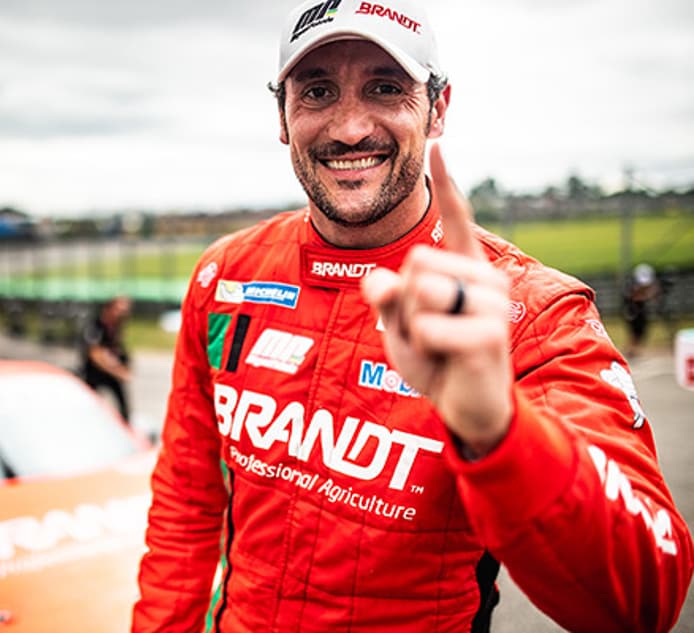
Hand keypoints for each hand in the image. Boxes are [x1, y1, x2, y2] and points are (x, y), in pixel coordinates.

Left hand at [361, 145, 512, 456]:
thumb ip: (386, 298)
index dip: (445, 183)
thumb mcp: (400, 325)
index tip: (437, 145)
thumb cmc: (437, 359)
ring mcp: (490, 303)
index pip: (454, 218)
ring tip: (439, 345)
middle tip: (428, 332)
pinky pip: (425, 327)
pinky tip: (449, 359)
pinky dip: (423, 348)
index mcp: (463, 268)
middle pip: (414, 263)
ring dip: (413, 327)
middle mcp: (483, 277)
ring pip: (419, 292)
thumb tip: (379, 281)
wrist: (467, 407)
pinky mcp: (489, 333)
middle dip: (405, 303)